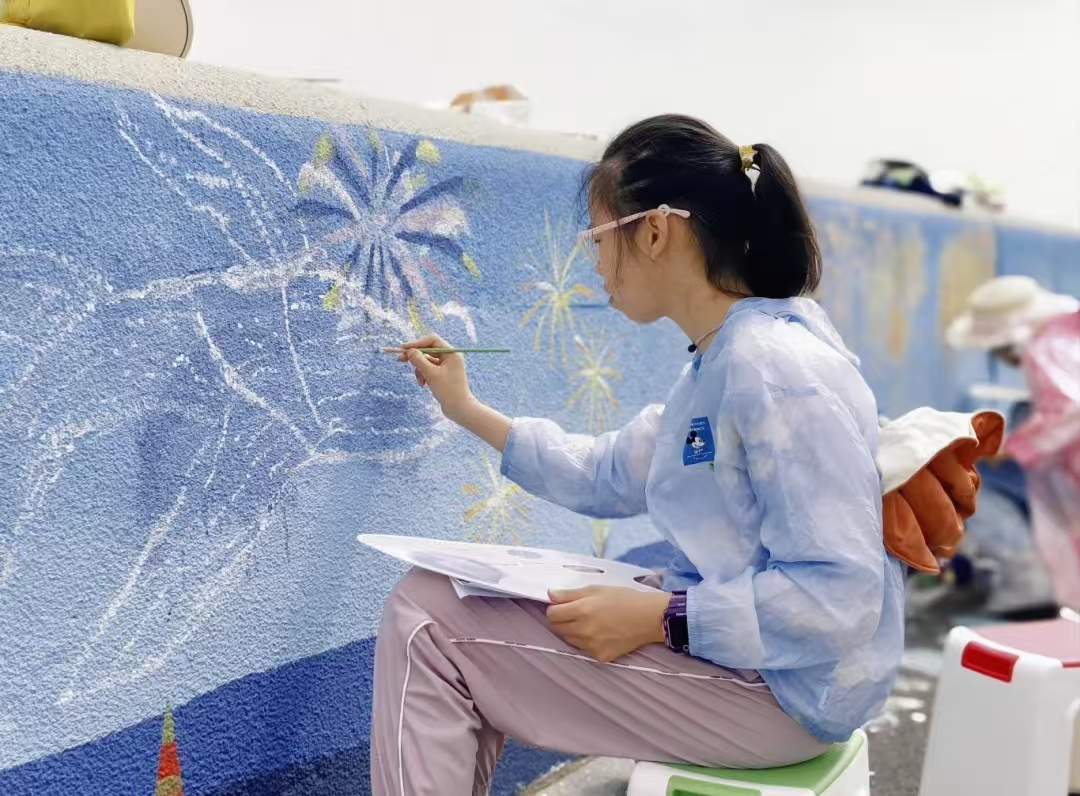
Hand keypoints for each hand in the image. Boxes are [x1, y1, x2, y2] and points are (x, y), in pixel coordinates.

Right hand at [397, 333, 473, 421]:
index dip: (417, 343)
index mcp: (451, 353)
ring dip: (419, 370)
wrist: (459, 409)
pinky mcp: (442, 374)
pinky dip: (423, 375)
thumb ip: (419, 360)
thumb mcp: (431, 374)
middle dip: (415, 357)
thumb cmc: (448, 390)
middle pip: (428, 350)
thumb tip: (409, 350)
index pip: (432, 340)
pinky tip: (423, 384)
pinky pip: (429, 370)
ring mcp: (446, 366)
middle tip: (400, 360)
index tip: (403, 349)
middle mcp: (450, 357)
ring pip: (426, 361)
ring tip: (420, 382)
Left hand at [547, 586, 670, 662]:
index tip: (562, 606)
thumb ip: (570, 594)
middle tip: (576, 613)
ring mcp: (592, 646)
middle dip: (562, 620)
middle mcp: (584, 630)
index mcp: (582, 610)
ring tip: (590, 623)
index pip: (552, 615)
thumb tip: (550, 595)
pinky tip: (602, 634)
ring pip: (570, 640)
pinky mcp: (600, 656)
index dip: (555, 609)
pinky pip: (585, 650)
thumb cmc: (624, 599)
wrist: (649, 618)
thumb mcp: (596, 589)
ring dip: (573, 631)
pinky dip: (588, 642)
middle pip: (557, 629)